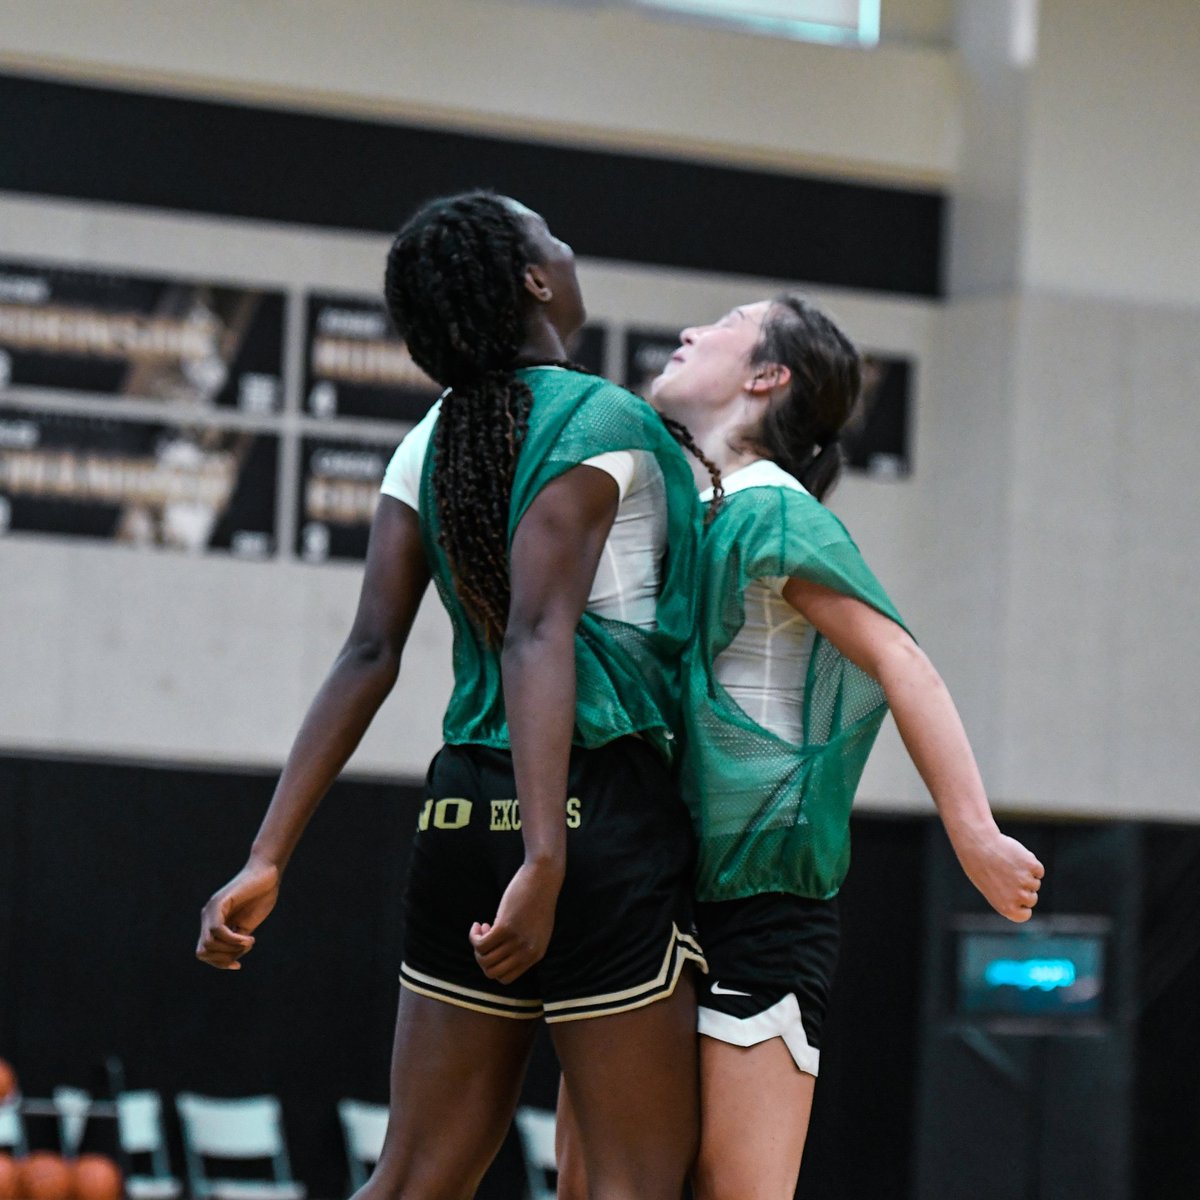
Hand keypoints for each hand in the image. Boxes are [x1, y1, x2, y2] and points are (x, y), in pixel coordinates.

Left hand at [196, 857, 280, 969]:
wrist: (268, 874)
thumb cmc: (261, 896)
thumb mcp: (247, 926)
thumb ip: (236, 942)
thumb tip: (231, 961)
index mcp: (213, 922)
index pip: (205, 952)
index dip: (219, 963)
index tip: (238, 965)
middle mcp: (208, 916)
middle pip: (203, 952)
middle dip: (224, 958)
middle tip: (245, 948)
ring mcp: (212, 909)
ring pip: (209, 944)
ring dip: (231, 949)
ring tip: (249, 941)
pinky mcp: (219, 903)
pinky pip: (218, 930)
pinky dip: (233, 940)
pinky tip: (249, 938)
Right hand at [469, 859, 564, 984]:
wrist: (544, 877)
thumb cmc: (538, 899)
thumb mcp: (537, 929)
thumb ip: (525, 945)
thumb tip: (500, 955)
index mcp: (536, 955)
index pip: (506, 978)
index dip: (494, 965)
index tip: (495, 947)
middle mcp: (527, 952)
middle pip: (492, 972)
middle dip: (482, 957)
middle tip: (485, 937)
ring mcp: (517, 940)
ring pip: (484, 959)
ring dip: (476, 945)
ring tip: (482, 927)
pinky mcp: (506, 927)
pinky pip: (481, 944)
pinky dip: (474, 936)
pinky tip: (478, 924)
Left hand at [954, 832, 1044, 922]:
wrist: (977, 845)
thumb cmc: (980, 867)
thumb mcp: (991, 889)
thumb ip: (1008, 898)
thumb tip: (1026, 896)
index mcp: (1006, 908)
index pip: (1025, 914)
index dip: (1020, 904)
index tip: (1010, 894)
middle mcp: (1018, 897)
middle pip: (1032, 898)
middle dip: (1023, 888)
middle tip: (1005, 876)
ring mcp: (1026, 881)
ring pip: (1035, 882)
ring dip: (1025, 875)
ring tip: (1007, 865)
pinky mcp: (1032, 866)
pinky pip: (1038, 870)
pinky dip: (1030, 864)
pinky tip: (1015, 858)